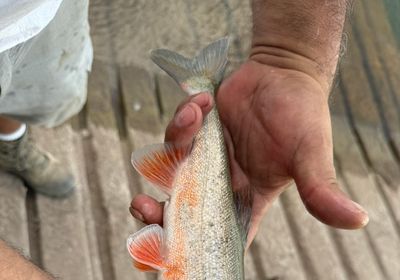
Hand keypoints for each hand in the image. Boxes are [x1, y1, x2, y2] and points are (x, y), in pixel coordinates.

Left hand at [130, 59, 368, 243]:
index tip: (168, 257)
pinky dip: (181, 121)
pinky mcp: (195, 131)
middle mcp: (221, 181)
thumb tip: (357, 220)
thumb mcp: (310, 154)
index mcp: (247, 197)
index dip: (192, 249)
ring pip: (168, 170)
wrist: (284, 73)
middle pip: (178, 210)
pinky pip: (175, 135)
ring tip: (196, 116)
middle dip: (155, 215)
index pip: (217, 235)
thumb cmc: (302, 114)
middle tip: (143, 206)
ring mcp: (205, 156)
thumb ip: (321, 189)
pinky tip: (203, 103)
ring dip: (171, 151)